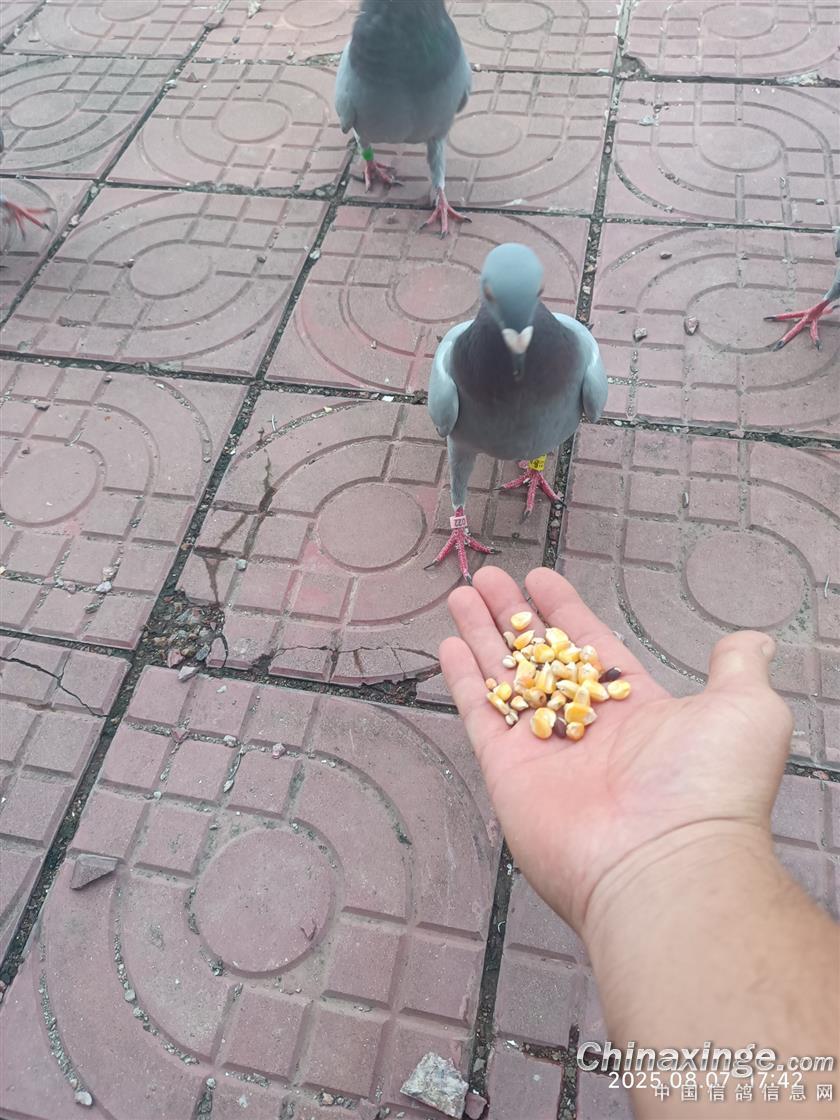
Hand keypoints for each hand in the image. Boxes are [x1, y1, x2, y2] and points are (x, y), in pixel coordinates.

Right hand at [440, 566, 792, 936]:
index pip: (591, 647)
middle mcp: (587, 729)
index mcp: (638, 711)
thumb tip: (751, 641)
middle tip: (490, 580)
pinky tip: (449, 643)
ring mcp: (545, 752)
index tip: (540, 578)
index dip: (565, 611)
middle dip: (515, 618)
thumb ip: (738, 668)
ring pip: (506, 680)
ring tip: (462, 594)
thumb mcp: (747, 711)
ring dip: (483, 637)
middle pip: (541, 659)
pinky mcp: (509, 773)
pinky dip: (464, 681)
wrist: (663, 863)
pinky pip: (482, 717)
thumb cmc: (709, 787)